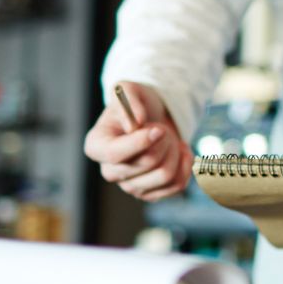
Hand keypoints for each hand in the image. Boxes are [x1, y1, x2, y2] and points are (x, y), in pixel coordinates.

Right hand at [83, 81, 192, 200]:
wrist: (152, 119)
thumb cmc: (136, 104)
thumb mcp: (130, 89)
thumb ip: (129, 100)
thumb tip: (134, 123)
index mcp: (96, 146)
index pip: (115, 154)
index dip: (140, 142)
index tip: (158, 129)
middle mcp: (110, 171)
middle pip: (147, 163)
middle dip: (164, 140)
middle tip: (162, 128)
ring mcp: (131, 185)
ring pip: (165, 175)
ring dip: (176, 153)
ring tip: (171, 140)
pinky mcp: (151, 193)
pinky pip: (177, 186)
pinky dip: (186, 166)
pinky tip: (181, 152)